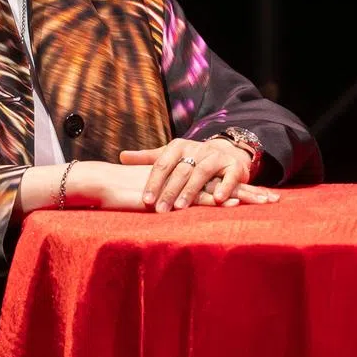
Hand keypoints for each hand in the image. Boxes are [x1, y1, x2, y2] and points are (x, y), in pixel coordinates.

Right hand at [15, 161, 272, 218]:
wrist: (103, 183)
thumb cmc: (125, 193)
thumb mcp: (155, 198)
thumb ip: (170, 201)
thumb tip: (179, 211)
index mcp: (188, 180)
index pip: (220, 184)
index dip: (242, 190)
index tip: (264, 197)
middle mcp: (189, 180)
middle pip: (228, 186)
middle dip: (252, 193)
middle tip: (277, 200)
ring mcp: (181, 186)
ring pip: (219, 191)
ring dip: (243, 197)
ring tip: (267, 203)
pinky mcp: (172, 194)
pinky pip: (198, 198)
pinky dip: (216, 201)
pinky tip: (232, 204)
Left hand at [119, 140, 279, 211]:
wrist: (228, 152)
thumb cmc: (194, 159)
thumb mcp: (171, 155)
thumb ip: (147, 158)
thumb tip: (121, 157)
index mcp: (180, 147)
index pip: (163, 163)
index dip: (154, 182)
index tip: (145, 201)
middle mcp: (198, 149)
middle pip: (181, 170)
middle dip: (170, 191)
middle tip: (160, 210)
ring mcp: (217, 157)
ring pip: (202, 172)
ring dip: (191, 190)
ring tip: (181, 207)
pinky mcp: (235, 166)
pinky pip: (230, 176)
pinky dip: (224, 187)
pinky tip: (216, 200)